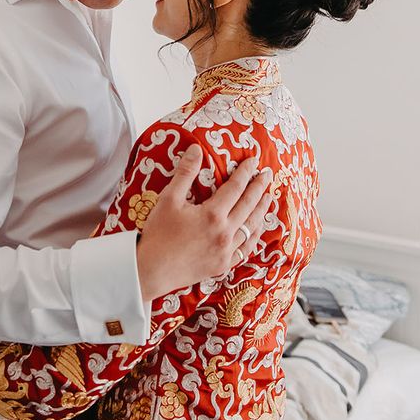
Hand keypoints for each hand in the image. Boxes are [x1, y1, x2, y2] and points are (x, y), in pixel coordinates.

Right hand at [136, 145, 271, 299]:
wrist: (151, 270)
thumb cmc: (158, 234)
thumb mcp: (168, 199)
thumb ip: (185, 173)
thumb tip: (196, 149)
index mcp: (213, 214)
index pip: (236, 187)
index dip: (246, 172)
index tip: (254, 161)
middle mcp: (225, 233)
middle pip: (249, 205)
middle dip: (260, 187)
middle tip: (267, 175)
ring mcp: (226, 251)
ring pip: (252, 227)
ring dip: (261, 210)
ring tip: (268, 198)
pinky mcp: (224, 265)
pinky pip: (246, 248)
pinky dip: (255, 235)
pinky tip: (257, 228)